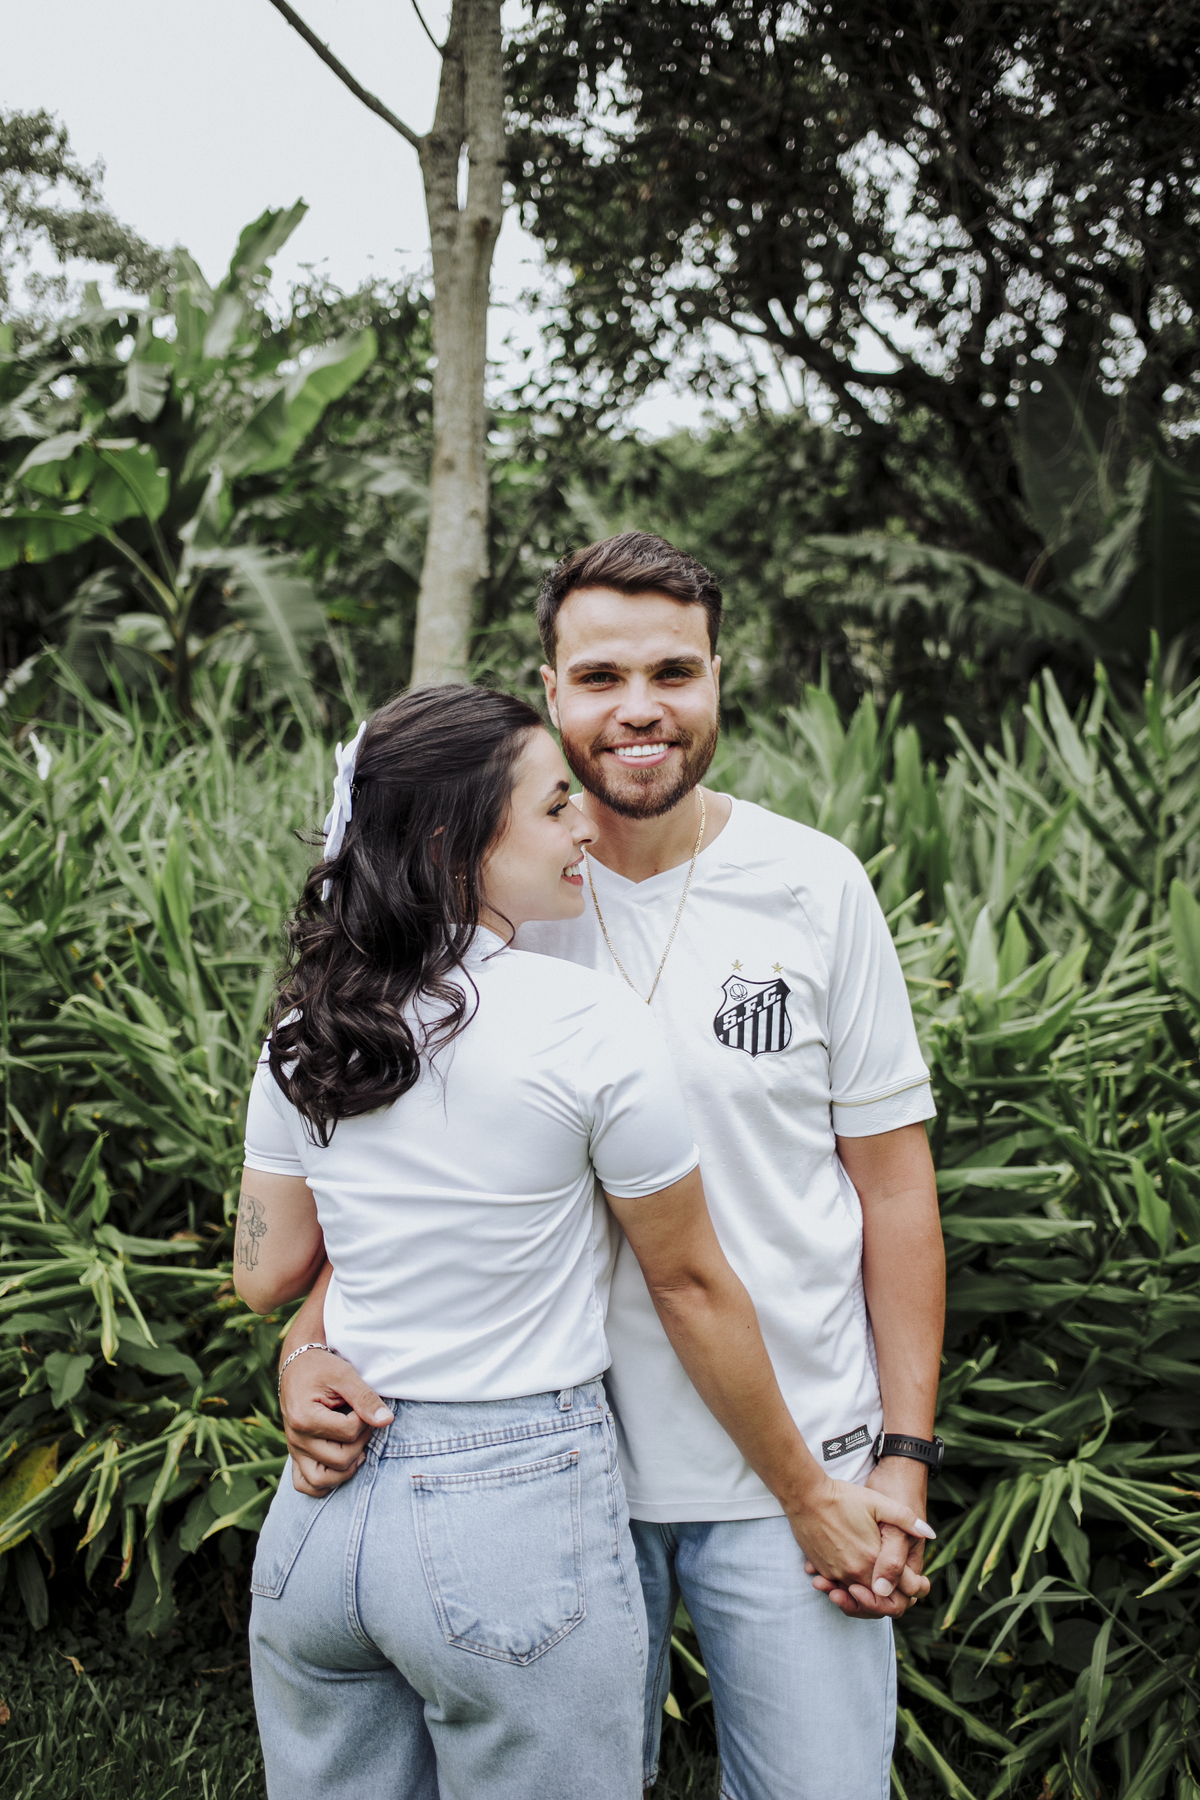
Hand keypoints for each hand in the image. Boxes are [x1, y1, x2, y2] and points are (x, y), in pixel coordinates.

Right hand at [280, 1347, 392, 1496]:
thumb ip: (365, 1398)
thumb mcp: (344, 1375)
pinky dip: (324, 1483)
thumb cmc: (321, 1367)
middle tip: (364, 1422)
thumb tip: (387, 1421)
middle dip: (361, 1442)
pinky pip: (305, 1484)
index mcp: (304, 1418)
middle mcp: (296, 1439)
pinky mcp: (296, 1455)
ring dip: (346, 1469)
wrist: (298, 1365)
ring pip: (321, 1481)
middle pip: (339, 1460)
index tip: (364, 1406)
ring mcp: (294, 1450)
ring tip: (357, 1447)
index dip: (365, 1420)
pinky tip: (341, 1465)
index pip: (348, 1433)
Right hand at [806, 1459, 931, 1618]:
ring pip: (858, 1599)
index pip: (901, 1591)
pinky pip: (840, 1590)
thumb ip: (906, 1519)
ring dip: (866, 1596)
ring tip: (873, 1585)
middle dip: (890, 1599)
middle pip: (880, 1602)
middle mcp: (856, 1573)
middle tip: (895, 1587)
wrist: (806, 1496)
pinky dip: (847, 1588)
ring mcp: (837, 1574)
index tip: (916, 1583)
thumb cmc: (843, 1497)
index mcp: (874, 1559)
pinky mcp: (823, 1571)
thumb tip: (930, 1533)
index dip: (913, 1590)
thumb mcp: (878, 1502)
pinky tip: (853, 1575)